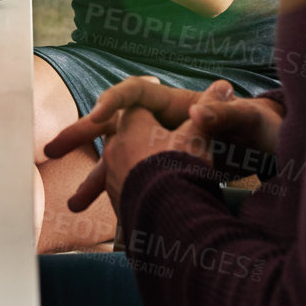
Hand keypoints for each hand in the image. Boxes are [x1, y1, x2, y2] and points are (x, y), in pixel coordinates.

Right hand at [49, 78, 284, 212]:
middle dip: (78, 136)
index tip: (98, 117)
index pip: (131, 93)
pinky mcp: (147, 167)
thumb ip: (225, 112)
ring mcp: (146, 144)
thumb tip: (209, 103)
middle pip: (106, 124)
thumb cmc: (249, 125)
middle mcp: (151, 120)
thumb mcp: (243, 119)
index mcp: (168, 102)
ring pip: (109, 157)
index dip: (112, 102)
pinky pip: (118, 178)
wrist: (254, 143)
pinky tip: (89, 212)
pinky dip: (102, 193)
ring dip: (88, 179)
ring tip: (72, 203)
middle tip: (51, 149)